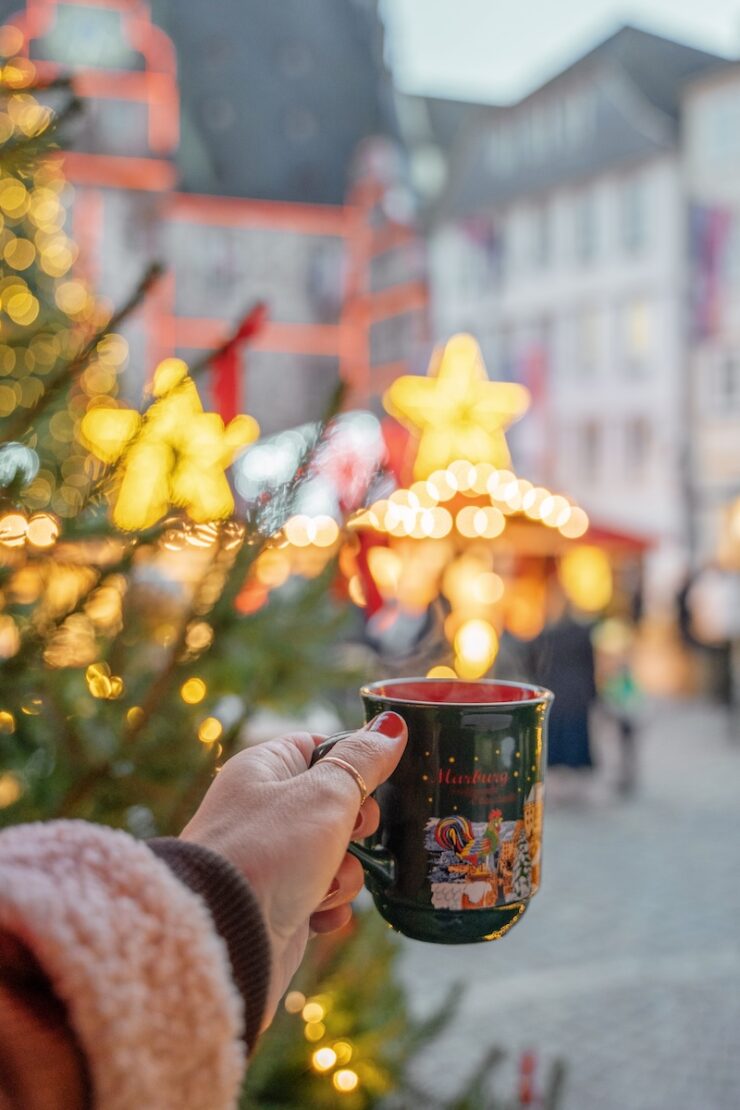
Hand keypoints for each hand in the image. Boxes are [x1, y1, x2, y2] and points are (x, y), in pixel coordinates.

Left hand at [180, 711, 406, 1027]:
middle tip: (349, 834)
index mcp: (265, 769)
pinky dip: (328, 905)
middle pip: (336, 804)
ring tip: (322, 884)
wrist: (227, 935)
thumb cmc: (272, 849)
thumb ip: (364, 760)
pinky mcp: (279, 902)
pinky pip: (324, 895)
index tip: (374, 779)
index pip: (320, 746)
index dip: (353, 763)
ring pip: (336, 855)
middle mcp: (264, 810)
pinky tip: (316, 914)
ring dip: (343, 873)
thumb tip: (393, 725)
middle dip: (356, 826)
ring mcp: (272, 859)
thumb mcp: (326, 793)